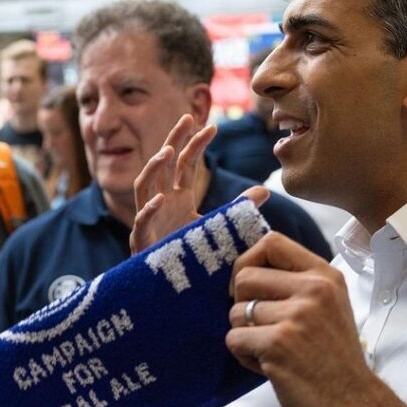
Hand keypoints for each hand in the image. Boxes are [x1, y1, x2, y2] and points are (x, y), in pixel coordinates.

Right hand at [131, 114, 267, 254]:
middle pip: (162, 164)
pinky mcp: (141, 241)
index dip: (195, 143)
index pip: (184, 162)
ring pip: (143, 186)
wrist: (176, 288)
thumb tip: (265, 190)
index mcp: (178, 197)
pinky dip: (149, 210)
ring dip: (152, 167)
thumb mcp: (218, 227)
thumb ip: (237, 208)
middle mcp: (161, 203)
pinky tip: (160, 200)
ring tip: (166, 152)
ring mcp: (148, 220)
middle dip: (172, 140)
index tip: (212, 125)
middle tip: (185, 119)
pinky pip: (141, 222)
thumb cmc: (193, 255)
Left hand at [226, 232, 380, 406]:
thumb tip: (245, 270)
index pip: (271, 242)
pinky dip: (244, 357)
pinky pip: (234, 339)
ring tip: (271, 352)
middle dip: (241, 306)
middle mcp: (313, 290)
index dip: (247, 261)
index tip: (249, 287)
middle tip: (261, 329)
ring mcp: (296, 316)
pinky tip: (269, 367)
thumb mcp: (328, 308)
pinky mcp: (278, 344)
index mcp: (324, 276)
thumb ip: (296, 286)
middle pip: (243, 277)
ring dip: (244, 336)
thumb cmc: (333, 361)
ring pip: (235, 312)